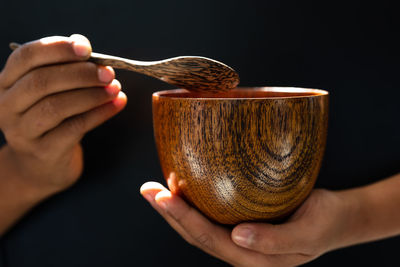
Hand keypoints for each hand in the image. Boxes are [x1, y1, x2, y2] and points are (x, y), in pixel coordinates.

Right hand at [0, 34, 126, 196]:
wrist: (42, 164)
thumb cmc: (51, 119)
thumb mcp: (52, 91)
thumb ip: (64, 67)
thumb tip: (84, 46)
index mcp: (7, 82)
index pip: (26, 56)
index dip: (57, 48)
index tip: (86, 48)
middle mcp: (7, 106)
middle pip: (41, 81)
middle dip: (80, 74)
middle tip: (108, 73)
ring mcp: (23, 131)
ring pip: (57, 107)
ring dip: (92, 95)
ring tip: (115, 88)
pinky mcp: (43, 151)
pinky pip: (75, 128)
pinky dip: (100, 113)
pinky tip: (117, 104)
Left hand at [141, 182, 355, 266]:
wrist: (338, 219)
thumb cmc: (325, 224)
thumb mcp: (309, 234)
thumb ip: (275, 242)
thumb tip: (238, 237)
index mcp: (253, 259)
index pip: (210, 240)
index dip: (184, 220)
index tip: (163, 197)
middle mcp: (241, 250)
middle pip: (196, 235)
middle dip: (169, 214)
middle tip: (147, 190)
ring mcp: (240, 237)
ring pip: (200, 226)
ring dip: (175, 210)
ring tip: (154, 189)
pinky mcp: (243, 222)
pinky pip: (212, 216)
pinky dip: (193, 204)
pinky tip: (182, 189)